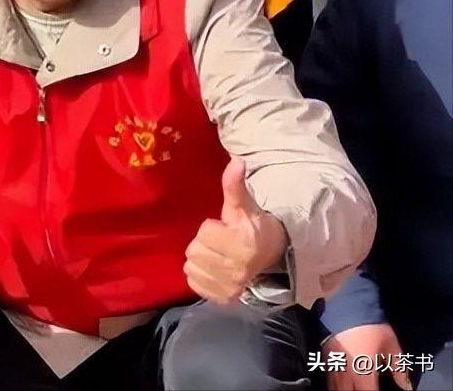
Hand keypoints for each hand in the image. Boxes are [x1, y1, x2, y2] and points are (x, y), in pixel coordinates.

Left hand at [184, 158, 287, 304]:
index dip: (211, 227)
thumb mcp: (243, 205)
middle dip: (203, 242)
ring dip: (199, 259)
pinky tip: (211, 268)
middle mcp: (237, 270)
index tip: (223, 227)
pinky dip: (198, 274)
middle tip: (217, 241)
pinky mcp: (223, 299)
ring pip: (191, 267)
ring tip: (214, 254)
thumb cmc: (252, 226)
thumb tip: (236, 161)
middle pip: (194, 251)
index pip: (205, 233)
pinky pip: (193, 283)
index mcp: (243, 244)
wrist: (270, 258)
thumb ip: (234, 185)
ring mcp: (230, 288)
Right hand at [323, 324, 410, 390]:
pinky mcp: (324, 356)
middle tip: (366, 387)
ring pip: (335, 389)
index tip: (377, 390)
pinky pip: (327, 378)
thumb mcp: (391, 345)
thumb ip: (399, 368)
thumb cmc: (373, 325)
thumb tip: (407, 387)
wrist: (349, 302)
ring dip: (343, 390)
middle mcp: (346, 375)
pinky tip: (339, 383)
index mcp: (364, 375)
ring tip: (352, 386)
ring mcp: (333, 366)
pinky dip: (333, 384)